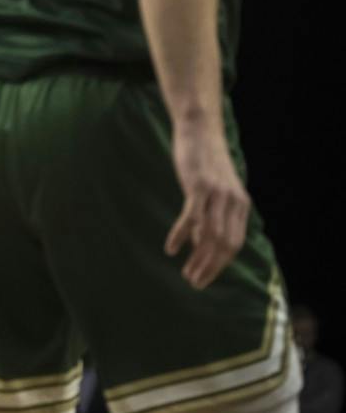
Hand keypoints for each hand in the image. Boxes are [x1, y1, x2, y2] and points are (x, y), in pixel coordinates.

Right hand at [166, 122, 250, 289]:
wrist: (200, 129)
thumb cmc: (204, 162)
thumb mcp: (213, 192)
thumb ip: (211, 218)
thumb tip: (201, 247)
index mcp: (240, 205)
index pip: (235, 244)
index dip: (220, 265)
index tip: (204, 279)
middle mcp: (233, 201)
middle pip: (225, 244)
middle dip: (210, 268)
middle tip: (194, 283)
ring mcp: (217, 193)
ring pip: (210, 235)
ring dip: (198, 259)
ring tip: (186, 273)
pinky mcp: (199, 185)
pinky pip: (192, 218)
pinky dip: (182, 236)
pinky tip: (171, 248)